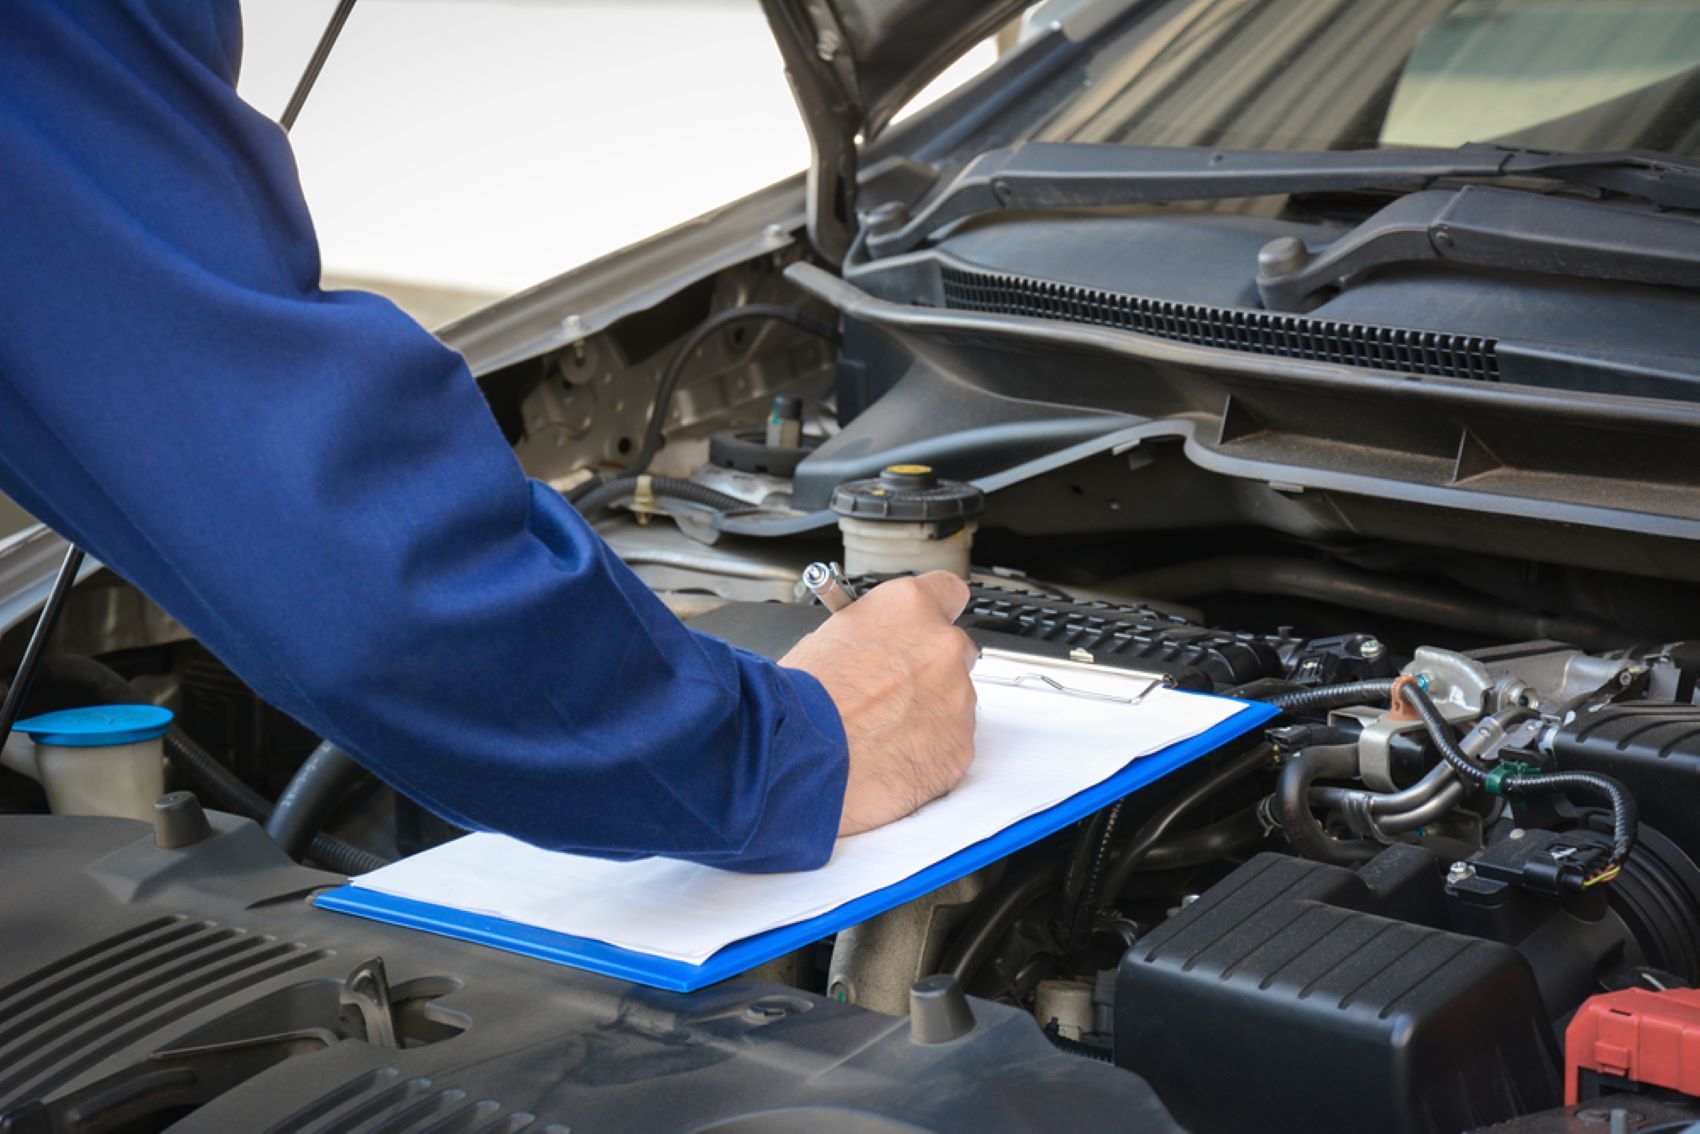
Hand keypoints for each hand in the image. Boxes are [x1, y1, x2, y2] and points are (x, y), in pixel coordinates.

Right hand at [781, 572, 978, 836]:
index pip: (948, 591)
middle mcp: (942, 646)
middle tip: (891, 691)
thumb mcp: (828, 638)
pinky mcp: (960, 746)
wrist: (800, 758)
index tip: (926, 627)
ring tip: (881, 732)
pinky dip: (928, 751)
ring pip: (954, 701)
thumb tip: (877, 646)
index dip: (934, 613)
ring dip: (928, 712)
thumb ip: (873, 635)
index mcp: (909, 607)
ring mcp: (957, 698)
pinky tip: (890, 756)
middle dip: (929, 669)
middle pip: (954, 651)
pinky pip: (952, 744)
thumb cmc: (801, 701)